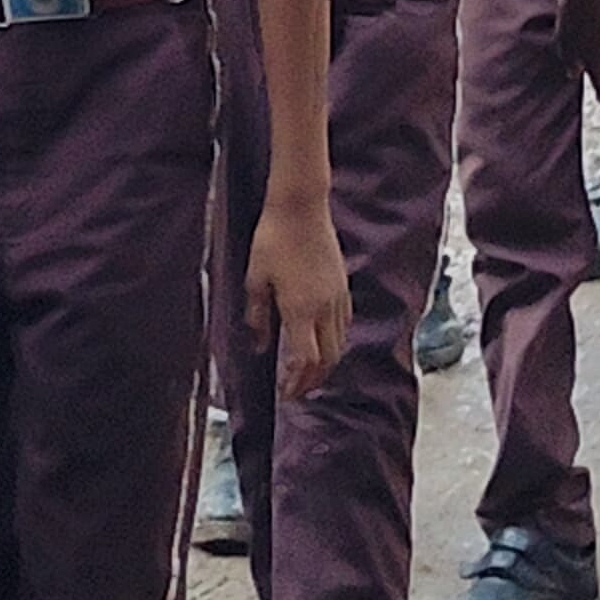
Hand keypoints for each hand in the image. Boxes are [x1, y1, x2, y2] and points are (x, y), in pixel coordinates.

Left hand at [246, 200, 349, 401]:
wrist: (301, 205)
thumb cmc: (273, 238)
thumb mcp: (255, 278)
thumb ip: (257, 316)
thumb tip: (259, 346)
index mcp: (301, 309)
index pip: (305, 361)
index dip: (296, 383)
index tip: (286, 394)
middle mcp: (325, 308)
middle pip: (327, 359)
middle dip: (313, 381)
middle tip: (297, 390)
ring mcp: (338, 296)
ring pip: (339, 343)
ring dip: (325, 364)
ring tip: (309, 372)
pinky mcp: (343, 284)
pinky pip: (344, 323)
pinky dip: (334, 341)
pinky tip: (322, 340)